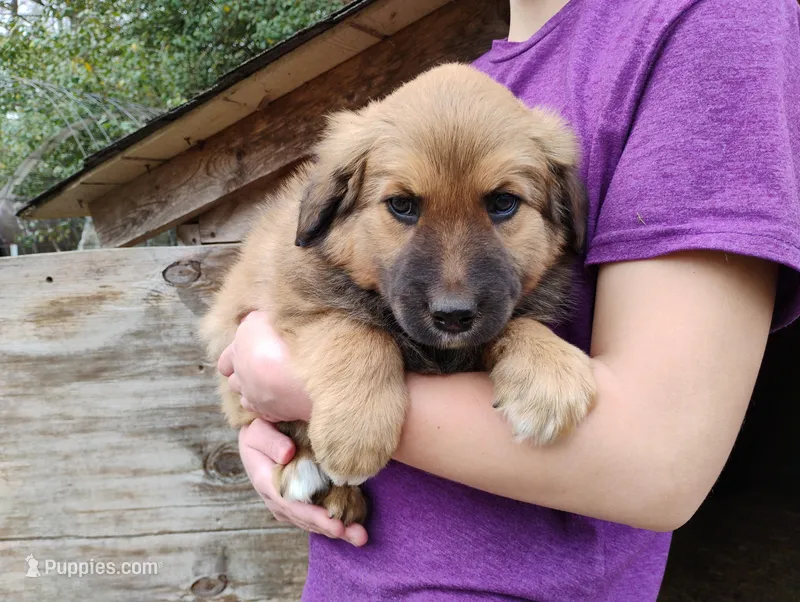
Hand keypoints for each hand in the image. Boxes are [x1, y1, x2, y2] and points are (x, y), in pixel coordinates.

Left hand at [217, 311, 310, 421]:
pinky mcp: (270, 414)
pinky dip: (268, 407)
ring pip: (245, 399)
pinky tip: (281, 399)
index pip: (225, 359)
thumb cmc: (283, 339)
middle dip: (243, 376)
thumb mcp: (265, 317)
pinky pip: (263, 412)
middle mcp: (241, 377)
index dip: (233, 356)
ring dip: (253, 393)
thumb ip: (255, 321)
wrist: (302, 372)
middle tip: (260, 369)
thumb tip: (249, 321)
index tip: (244, 353)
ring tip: (269, 386)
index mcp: (237, 351)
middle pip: (233, 381)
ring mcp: (254, 398)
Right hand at [238, 418, 368, 545]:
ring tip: (360, 536)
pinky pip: (314, 515)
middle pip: (306, 519)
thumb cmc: (259, 432)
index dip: (316, 517)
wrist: (256, 438)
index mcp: (268, 483)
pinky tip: (351, 525)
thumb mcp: (258, 432)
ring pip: (312, 522)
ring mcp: (286, 504)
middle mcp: (277, 499)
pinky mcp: (296, 501)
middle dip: (332, 528)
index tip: (337, 524)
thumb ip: (272, 443)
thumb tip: (287, 455)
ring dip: (337, 530)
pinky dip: (332, 521)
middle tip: (358, 536)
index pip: (294, 505)